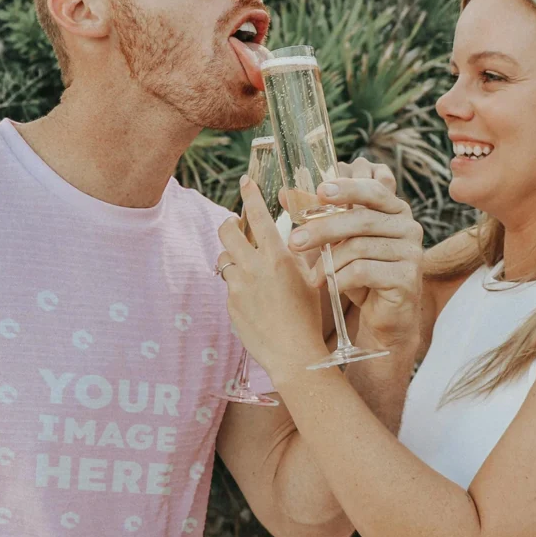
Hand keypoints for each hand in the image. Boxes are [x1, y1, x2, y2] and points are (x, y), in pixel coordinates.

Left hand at [217, 178, 328, 385]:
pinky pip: (229, 285)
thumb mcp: (312, 277)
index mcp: (278, 257)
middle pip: (227, 231)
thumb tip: (298, 232)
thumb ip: (301, 252)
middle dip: (229, 223)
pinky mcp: (230, 304)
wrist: (294, 354)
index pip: (257, 215)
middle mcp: (254, 268)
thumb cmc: (309, 316)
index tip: (245, 182)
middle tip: (236, 225)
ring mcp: (238, 287)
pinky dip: (238, 284)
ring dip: (232, 256)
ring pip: (224, 258)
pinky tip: (255, 299)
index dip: (249, 194)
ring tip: (247, 265)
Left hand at [287, 164, 423, 351]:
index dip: (347, 188)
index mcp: (395, 210)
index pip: (372, 189)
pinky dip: (340, 279)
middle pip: (361, 220)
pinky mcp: (407, 278)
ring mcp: (412, 252)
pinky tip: (330, 286)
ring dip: (329, 262)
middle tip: (295, 241)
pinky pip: (364, 271)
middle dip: (323, 229)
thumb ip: (317, 216)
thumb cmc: (361, 274)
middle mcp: (409, 227)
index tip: (320, 191)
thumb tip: (284, 193)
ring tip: (313, 276)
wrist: (384, 315)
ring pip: (359, 247)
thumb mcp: (339, 241)